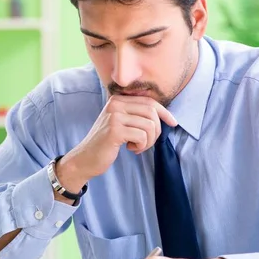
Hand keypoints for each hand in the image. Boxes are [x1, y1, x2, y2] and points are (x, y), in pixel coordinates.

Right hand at [56, 96, 176, 192]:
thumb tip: (164, 115)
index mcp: (117, 100)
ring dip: (148, 141)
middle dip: (156, 130)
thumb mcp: (120, 123)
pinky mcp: (115, 131)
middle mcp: (115, 104)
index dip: (164, 112)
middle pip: (152, 112)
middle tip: (146, 142)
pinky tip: (131, 149)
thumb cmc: (106, 143)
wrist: (85, 159)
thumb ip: (136, 115)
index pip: (149, 101)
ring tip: (137, 146)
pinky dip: (142, 146)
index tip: (174, 123)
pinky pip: (142, 136)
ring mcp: (114, 117)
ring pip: (149, 125)